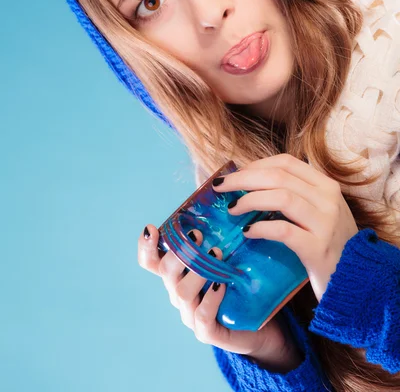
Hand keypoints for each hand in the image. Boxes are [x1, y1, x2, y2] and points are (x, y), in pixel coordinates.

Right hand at [138, 225, 303, 371]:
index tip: (152, 227)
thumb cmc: (243, 282)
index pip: (151, 261)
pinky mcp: (208, 332)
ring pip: (181, 293)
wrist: (264, 323)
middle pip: (166, 272)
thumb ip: (216, 227)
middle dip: (179, 252)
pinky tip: (221, 284)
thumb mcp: (230, 253)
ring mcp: (191, 314)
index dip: (146, 246)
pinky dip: (209, 299)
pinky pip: (201, 317)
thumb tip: (212, 185)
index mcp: (179, 274)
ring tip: (217, 254)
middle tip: (198, 234)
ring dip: (197, 271)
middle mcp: (179, 293)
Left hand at [212, 153, 358, 301]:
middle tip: (221, 187)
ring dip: (249, 200)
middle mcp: (328, 199)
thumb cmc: (329, 244)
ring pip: (281, 197)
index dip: (256, 164)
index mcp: (326, 185)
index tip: (235, 174)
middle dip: (243, 179)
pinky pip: (283, 230)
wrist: (356, 281)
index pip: (286, 162)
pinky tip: (248, 231)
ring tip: (232, 209)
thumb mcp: (318, 212)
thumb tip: (248, 182)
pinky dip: (261, 228)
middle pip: (278, 176)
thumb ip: (293, 195)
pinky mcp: (318, 248)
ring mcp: (326, 223)